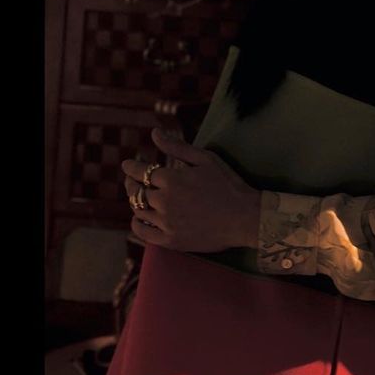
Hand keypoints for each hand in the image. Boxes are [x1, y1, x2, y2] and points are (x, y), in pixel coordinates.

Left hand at [121, 128, 259, 251]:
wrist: (246, 218)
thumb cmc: (229, 185)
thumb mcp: (206, 159)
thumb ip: (177, 147)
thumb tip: (154, 133)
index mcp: (171, 179)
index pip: (139, 171)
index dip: (131, 167)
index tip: (128, 164)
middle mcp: (164, 201)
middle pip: (136, 191)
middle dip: (131, 183)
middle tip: (132, 181)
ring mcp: (166, 222)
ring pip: (138, 211)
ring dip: (137, 203)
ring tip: (142, 199)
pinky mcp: (171, 240)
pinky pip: (143, 232)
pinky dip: (137, 224)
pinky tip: (141, 219)